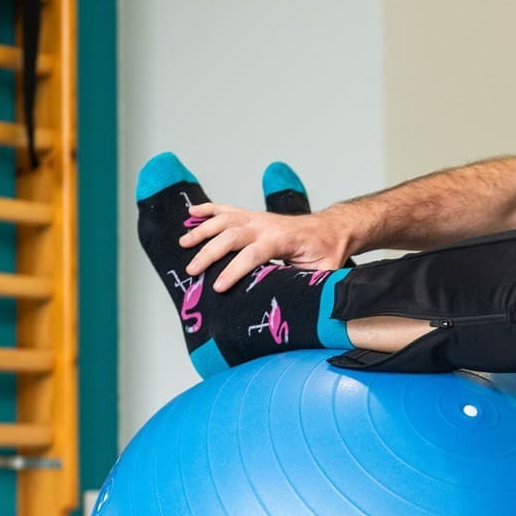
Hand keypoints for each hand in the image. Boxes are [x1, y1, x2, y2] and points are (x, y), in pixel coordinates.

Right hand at [179, 203, 354, 290]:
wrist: (332, 229)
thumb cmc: (328, 252)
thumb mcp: (326, 273)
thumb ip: (314, 286)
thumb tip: (306, 305)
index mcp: (284, 240)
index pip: (253, 254)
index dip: (234, 271)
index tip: (218, 288)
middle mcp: (267, 225)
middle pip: (231, 236)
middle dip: (209, 253)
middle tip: (192, 271)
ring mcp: (258, 218)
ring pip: (224, 220)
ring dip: (202, 230)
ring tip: (183, 244)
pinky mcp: (253, 217)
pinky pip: (227, 209)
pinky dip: (208, 210)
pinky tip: (191, 214)